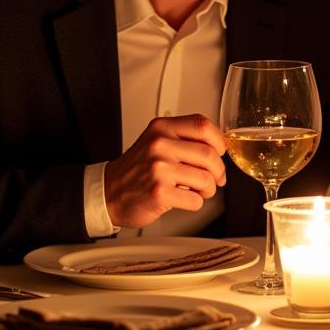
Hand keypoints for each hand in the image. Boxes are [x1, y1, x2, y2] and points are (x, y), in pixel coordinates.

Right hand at [104, 114, 226, 228]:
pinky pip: (195, 200)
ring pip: (206, 179)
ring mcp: (159, 169)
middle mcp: (159, 145)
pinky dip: (196, 203)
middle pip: (209, 154)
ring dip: (209, 189)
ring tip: (200, 191)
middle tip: (216, 178)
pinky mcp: (159, 192)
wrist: (109, 192)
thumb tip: (221, 146)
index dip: (219, 140)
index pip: (202, 126)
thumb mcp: (157, 140)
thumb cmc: (138, 169)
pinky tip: (184, 199)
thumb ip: (185, 138)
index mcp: (162, 128)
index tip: (220, 152)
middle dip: (218, 171)